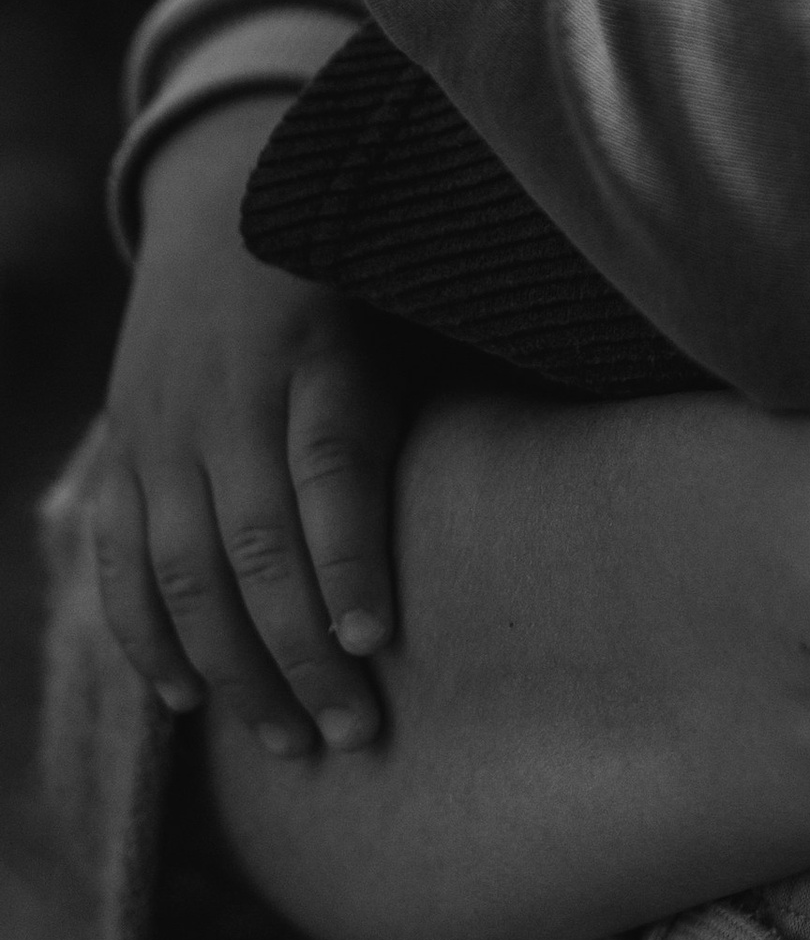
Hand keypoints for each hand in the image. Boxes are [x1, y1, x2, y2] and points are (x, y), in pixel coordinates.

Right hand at [91, 99, 405, 756]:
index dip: (348, 559)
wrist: (220, 195)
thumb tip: (559, 468)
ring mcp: (162, 426)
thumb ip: (458, 377)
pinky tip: (187, 702)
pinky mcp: (121, 449)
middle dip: (301, 652)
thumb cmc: (353, 270)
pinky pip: (120, 558)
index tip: (378, 641)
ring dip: (233, 669)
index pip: (327, 468)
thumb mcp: (406, 296)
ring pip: (183, 570)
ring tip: (291, 743)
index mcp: (315, 350)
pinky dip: (146, 637)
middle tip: (355, 734)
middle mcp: (229, 394)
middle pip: (255, 544)